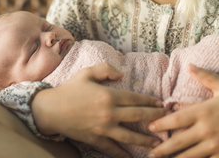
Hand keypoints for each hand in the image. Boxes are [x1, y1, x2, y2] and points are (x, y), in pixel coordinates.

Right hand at [32, 63, 165, 157]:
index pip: (135, 98)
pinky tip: (133, 157)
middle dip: (155, 118)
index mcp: (108, 95)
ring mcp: (104, 128)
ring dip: (147, 140)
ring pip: (131, 136)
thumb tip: (122, 74)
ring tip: (160, 143)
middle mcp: (109, 113)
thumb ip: (106, 69)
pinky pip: (114, 148)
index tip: (161, 104)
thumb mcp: (86, 73)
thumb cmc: (69, 89)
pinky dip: (124, 154)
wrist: (51, 109)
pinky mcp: (96, 139)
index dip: (150, 101)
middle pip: (138, 116)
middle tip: (167, 119)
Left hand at [148, 65, 218, 157]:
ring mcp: (216, 145)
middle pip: (178, 141)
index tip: (150, 127)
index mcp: (204, 112)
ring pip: (189, 155)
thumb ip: (205, 76)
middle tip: (150, 152)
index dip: (161, 124)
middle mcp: (207, 130)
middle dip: (162, 148)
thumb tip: (189, 65)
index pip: (176, 119)